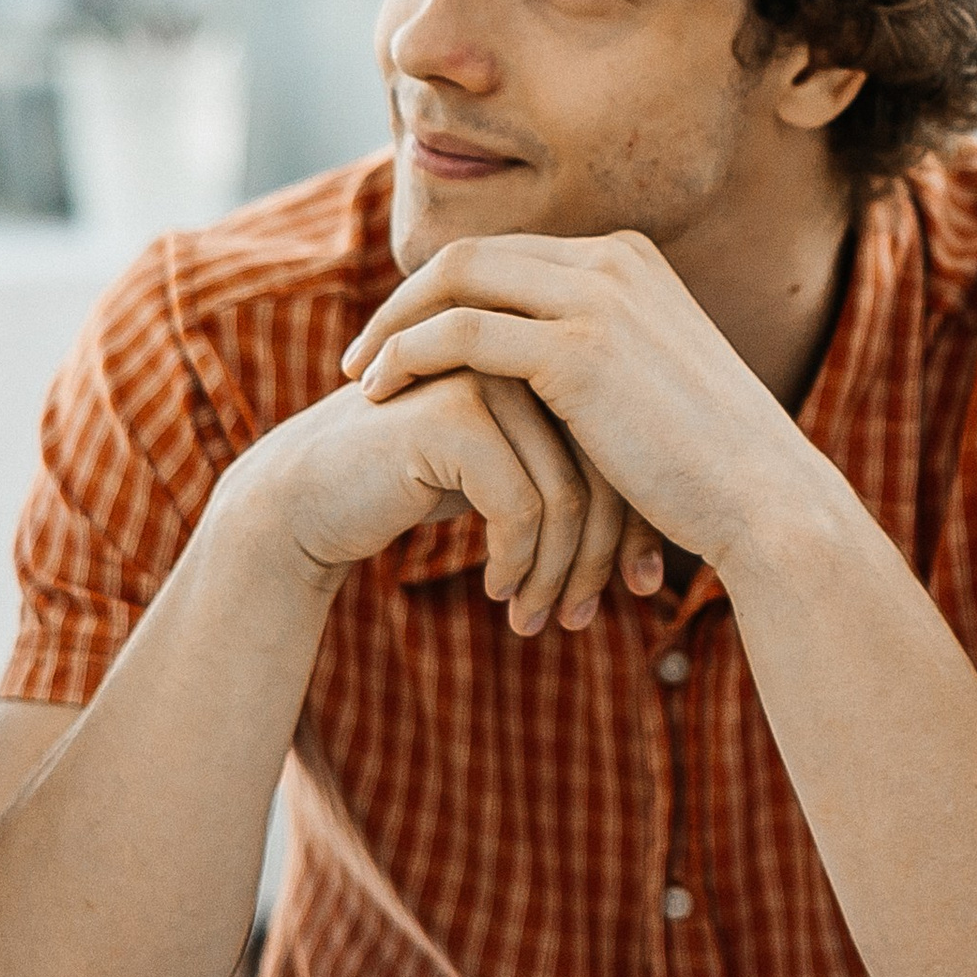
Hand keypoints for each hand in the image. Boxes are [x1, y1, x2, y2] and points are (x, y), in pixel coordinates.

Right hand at [211, 367, 651, 633]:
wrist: (307, 495)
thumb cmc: (421, 486)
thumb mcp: (514, 474)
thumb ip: (579, 472)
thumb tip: (668, 529)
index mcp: (557, 356)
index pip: (625, 446)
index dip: (637, 524)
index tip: (639, 588)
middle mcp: (531, 354)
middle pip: (607, 470)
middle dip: (601, 557)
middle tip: (584, 621)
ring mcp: (492, 377)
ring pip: (568, 495)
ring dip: (555, 573)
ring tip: (536, 622)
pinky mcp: (454, 413)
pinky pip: (520, 505)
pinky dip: (516, 560)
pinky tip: (497, 591)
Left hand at [341, 231, 864, 573]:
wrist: (764, 499)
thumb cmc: (709, 463)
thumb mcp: (652, 382)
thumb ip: (600, 353)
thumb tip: (541, 375)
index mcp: (631, 260)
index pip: (509, 253)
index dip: (444, 291)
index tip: (403, 340)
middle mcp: (614, 260)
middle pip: (473, 254)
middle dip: (406, 299)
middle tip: (362, 354)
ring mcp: (598, 297)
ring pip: (456, 279)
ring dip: (392, 325)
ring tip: (360, 377)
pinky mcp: (577, 350)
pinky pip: (459, 333)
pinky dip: (407, 356)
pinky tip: (382, 395)